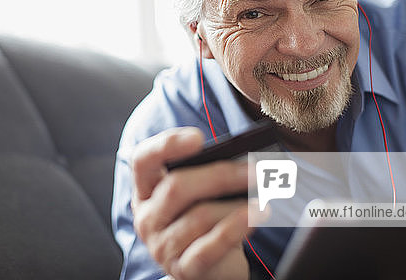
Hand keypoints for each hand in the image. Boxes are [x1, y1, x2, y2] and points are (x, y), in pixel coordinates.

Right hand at [131, 127, 256, 279]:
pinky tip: (256, 216)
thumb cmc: (206, 221)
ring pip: (199, 216)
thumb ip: (207, 176)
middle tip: (254, 171)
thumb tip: (241, 162)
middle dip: (220, 175)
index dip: (167, 145)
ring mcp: (162, 246)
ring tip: (262, 199)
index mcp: (146, 190)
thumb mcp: (200, 195)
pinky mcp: (184, 269)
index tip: (198, 138)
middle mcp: (148, 217)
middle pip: (177, 188)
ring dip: (236, 205)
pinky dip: (236, 228)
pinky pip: (210, 247)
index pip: (143, 160)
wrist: (211, 269)